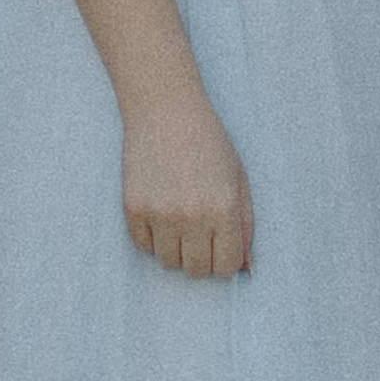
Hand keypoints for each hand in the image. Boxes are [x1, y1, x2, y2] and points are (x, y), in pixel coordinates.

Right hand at [121, 91, 254, 280]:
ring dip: (176, 250)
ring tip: (180, 221)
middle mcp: (192, 216)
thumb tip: (246, 268)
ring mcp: (160, 214)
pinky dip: (153, 238)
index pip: (227, 266)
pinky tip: (161, 212)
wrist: (166, 110)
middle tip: (201, 236)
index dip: (226, 263)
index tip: (221, 249)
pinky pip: (144, 247)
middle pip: (197, 270)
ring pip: (168, 262)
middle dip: (202, 260)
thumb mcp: (238, 179)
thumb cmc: (209, 142)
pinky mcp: (134, 209)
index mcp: (224, 209)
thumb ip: (245, 225)